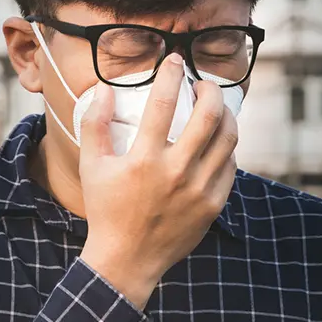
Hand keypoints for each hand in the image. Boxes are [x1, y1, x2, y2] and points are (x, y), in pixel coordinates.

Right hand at [77, 52, 238, 308]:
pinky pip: (229, 165)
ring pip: (227, 139)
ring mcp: (199, 190)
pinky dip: (226, 147)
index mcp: (144, 160)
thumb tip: (104, 89)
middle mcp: (176, 173)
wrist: (127, 260)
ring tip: (215, 108)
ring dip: (224, 115)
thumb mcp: (92, 166)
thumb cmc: (106, 209)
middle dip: (209, 90)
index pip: (163, 102)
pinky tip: (216, 140)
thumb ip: (94, 124)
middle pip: (208, 115)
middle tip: (203, 84)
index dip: (171, 73)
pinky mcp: (213, 205)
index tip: (174, 61)